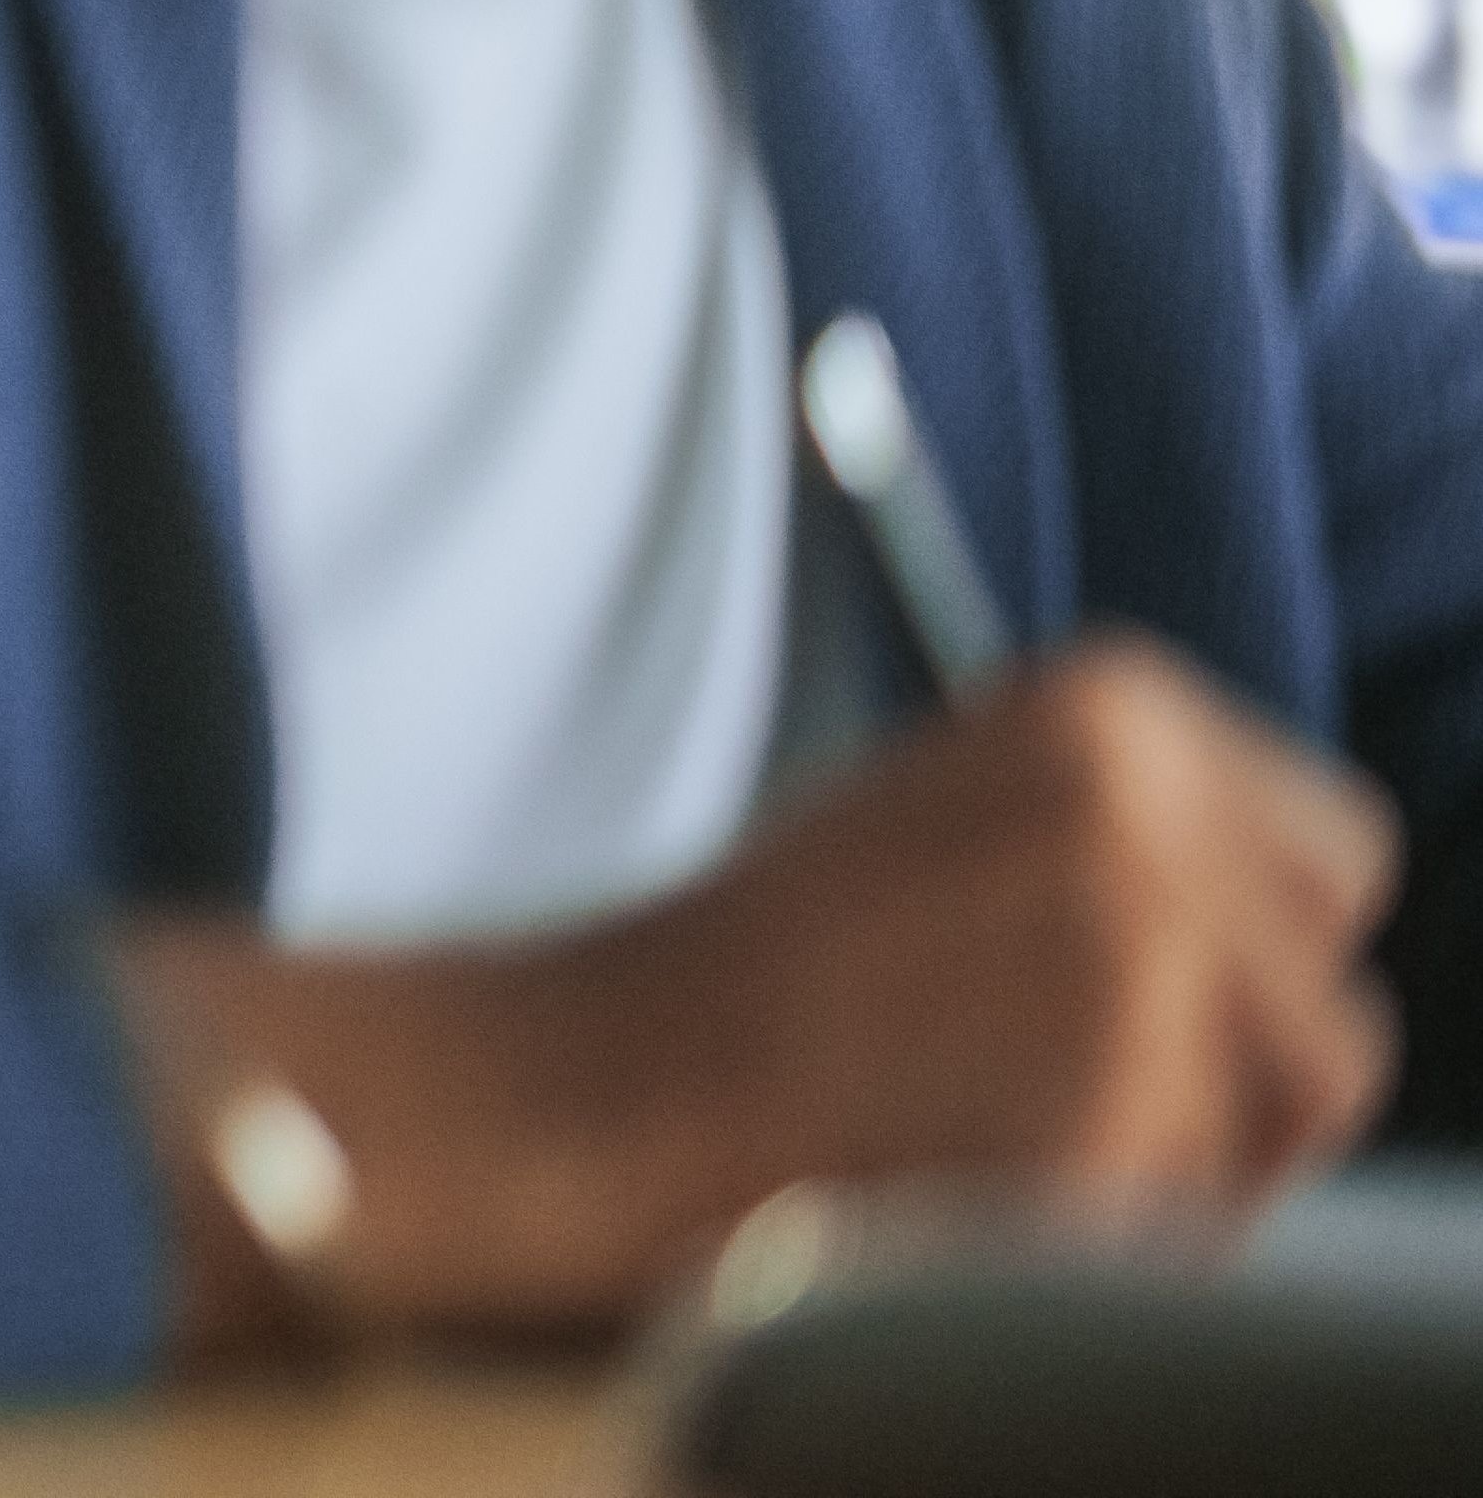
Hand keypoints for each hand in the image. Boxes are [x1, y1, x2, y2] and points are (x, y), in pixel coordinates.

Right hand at [127, 635, 1397, 1347]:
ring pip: (1293, 1113)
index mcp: (1110, 704)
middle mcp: (1150, 804)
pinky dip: (1116, 1224)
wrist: (595, 1079)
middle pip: (1331, 997)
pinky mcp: (1125, 1096)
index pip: (1335, 854)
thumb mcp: (953, 813)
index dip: (1243, 945)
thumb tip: (1275, 923)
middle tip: (1065, 1084)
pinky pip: (1206, 1207)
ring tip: (1008, 1134)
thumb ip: (1130, 835)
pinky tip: (976, 1178)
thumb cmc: (755, 969)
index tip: (1134, 992)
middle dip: (1234, 1064)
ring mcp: (1146, 951)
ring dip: (1184, 1155)